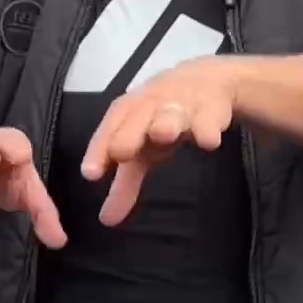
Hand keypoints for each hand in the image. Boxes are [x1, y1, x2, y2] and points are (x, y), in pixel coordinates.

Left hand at [81, 57, 237, 227]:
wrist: (205, 81)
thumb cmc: (161, 120)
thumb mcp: (143, 151)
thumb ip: (124, 184)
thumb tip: (106, 221)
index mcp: (130, 111)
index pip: (110, 127)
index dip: (99, 149)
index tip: (90, 174)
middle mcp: (152, 104)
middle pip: (138, 116)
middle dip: (130, 133)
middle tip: (121, 152)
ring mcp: (183, 103)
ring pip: (173, 112)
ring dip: (167, 122)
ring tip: (164, 135)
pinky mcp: (211, 106)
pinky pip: (209, 116)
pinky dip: (207, 127)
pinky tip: (208, 142)